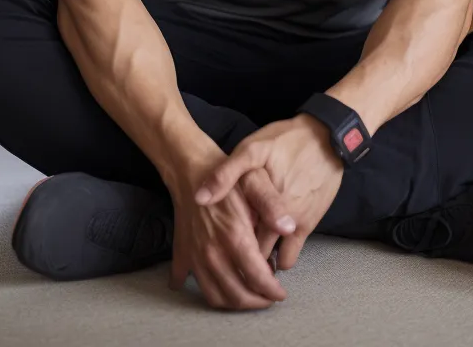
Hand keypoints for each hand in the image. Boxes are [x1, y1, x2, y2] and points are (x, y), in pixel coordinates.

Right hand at [167, 144, 296, 310]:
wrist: (191, 169)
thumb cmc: (228, 175)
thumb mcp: (255, 181)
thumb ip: (272, 205)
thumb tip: (289, 227)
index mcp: (234, 235)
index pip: (257, 277)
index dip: (272, 291)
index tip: (281, 293)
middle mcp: (212, 251)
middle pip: (236, 294)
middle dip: (256, 302)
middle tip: (269, 298)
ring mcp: (195, 255)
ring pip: (214, 295)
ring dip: (234, 303)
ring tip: (249, 294)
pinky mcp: (183, 253)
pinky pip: (190, 283)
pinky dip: (203, 290)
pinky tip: (216, 286)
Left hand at [195, 115, 344, 270]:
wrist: (326, 138)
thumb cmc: (285, 141)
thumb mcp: (252, 148)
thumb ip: (226, 174)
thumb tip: (199, 198)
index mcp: (255, 204)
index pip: (233, 240)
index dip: (223, 245)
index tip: (217, 245)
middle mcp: (275, 222)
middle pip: (252, 254)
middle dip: (243, 259)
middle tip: (233, 255)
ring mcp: (293, 226)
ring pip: (271, 259)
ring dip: (262, 260)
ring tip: (253, 254)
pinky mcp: (309, 225)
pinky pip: (291, 255)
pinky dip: (281, 256)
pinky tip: (273, 248)